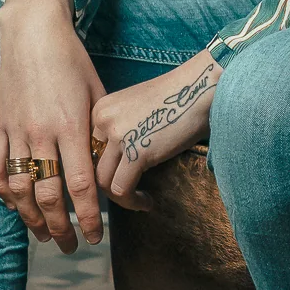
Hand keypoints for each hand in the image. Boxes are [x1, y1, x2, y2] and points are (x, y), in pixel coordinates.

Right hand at [0, 0, 104, 252]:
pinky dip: (4, 191)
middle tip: (68, 245)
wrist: (33, 34)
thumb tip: (107, 167)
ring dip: (30, 217)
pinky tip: (14, 206)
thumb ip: (98, 133)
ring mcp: (16, 131)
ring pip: (20, 188)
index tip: (94, 237)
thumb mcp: (96, 94)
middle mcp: (41, 134)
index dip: (88, 217)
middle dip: (60, 227)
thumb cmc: (72, 62)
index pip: (81, 186)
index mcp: (71, 127)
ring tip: (42, 235)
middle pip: (48, 195)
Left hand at [91, 51, 221, 210]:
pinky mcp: (136, 152)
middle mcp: (104, 120)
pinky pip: (121, 189)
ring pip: (103, 181)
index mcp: (101, 109)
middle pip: (92, 165)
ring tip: (139, 200)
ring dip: (121, 198)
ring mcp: (118, 135)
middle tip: (128, 193)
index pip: (88, 149)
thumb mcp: (136, 108)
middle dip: (108, 184)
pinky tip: (147, 201)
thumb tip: (116, 163)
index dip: (103, 167)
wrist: (201, 87)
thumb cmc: (177, 99)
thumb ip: (120, 129)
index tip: (119, 177)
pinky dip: (132, 202)